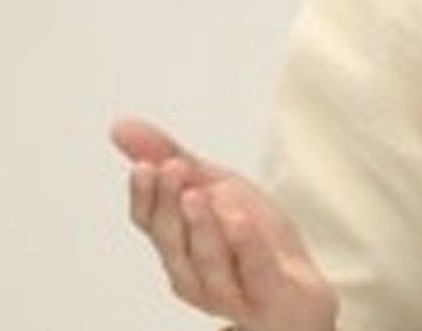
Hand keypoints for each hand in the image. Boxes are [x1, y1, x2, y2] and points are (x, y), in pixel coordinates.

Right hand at [110, 117, 338, 330]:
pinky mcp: (268, 297)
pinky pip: (253, 272)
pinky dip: (245, 246)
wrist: (302, 291)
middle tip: (173, 168)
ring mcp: (228, 293)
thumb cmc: (253, 239)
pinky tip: (240, 219)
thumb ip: (172, 158)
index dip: (144, 196)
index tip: (143, 165)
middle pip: (172, 242)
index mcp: (177, 248)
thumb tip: (119, 125)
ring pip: (207, 262)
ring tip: (199, 192)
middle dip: (170, 204)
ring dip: (201, 226)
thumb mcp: (218, 187)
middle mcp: (193, 275)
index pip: (148, 223)